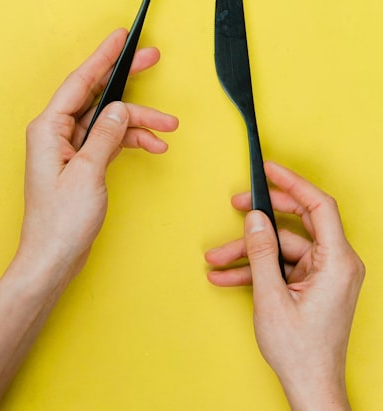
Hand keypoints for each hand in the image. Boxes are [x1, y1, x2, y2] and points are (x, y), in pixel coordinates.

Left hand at [17, 28, 177, 281]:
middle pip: (94, 95)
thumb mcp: (88, 173)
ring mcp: (67, 148)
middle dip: (125, 78)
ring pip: (107, 119)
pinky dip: (131, 140)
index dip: (102, 57)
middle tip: (153, 58)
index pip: (79, 82)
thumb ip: (105, 136)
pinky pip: (108, 139)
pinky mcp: (79, 164)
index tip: (121, 37)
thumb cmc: (60, 222)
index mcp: (48, 128)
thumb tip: (119, 108)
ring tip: (170, 125)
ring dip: (137, 120)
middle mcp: (54, 133)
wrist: (52, 259)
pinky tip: (154, 145)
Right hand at [205, 161, 364, 409]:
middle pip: (298, 223)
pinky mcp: (313, 286)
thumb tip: (254, 216)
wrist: (311, 384)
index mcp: (337, 262)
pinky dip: (255, 269)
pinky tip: (227, 276)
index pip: (319, 207)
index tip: (268, 169)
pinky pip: (282, 266)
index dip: (293, 182)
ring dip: (248, 251)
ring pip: (282, 248)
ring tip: (215, 259)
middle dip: (262, 217)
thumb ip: (262, 251)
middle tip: (235, 204)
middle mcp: (336, 264)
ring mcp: (325, 275)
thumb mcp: (271, 296)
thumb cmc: (300, 349)